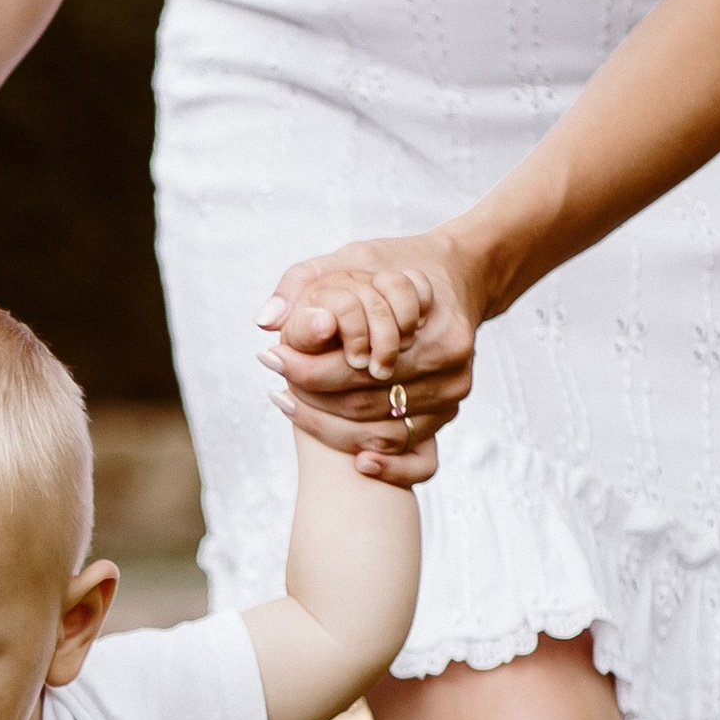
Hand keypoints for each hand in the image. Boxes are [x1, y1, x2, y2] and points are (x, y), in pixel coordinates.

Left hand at [260, 228, 483, 485]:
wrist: (455, 276)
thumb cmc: (395, 266)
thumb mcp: (350, 258)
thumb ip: (303, 282)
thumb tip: (265, 321)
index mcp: (428, 326)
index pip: (350, 366)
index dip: (304, 369)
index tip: (271, 357)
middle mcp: (447, 363)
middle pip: (361, 403)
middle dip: (310, 401)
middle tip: (276, 387)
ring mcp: (452, 392)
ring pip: (378, 432)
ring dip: (330, 429)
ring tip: (294, 406)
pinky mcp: (450, 412)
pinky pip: (409, 453)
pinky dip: (378, 460)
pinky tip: (353, 460)